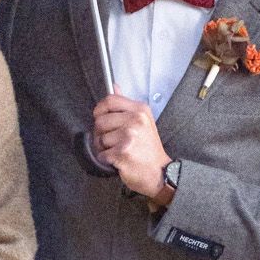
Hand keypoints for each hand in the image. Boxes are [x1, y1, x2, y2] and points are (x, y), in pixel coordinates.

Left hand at [91, 89, 172, 203]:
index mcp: (140, 110)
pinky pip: (102, 154)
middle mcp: (136, 121)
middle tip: (113, 141)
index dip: (99, 109)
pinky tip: (119, 160)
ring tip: (119, 151)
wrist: (160, 173)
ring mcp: (129, 136)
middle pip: (100, 120)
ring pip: (100, 139)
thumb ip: (125, 105)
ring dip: (104, 148)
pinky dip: (107, 160)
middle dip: (101, 133)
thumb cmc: (149, 149)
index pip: (110, 100)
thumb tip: (114, 86)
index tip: (100, 117)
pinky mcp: (123, 152)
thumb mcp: (143, 121)